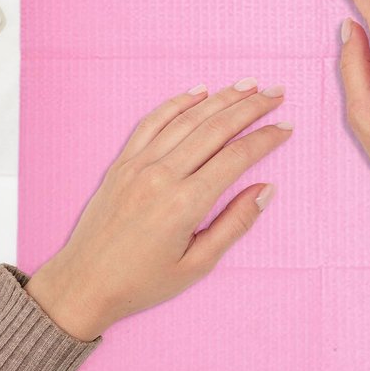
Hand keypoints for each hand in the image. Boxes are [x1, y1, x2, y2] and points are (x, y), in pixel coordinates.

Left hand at [25, 79, 292, 340]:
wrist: (82, 285)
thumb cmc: (142, 283)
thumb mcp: (197, 266)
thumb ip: (235, 224)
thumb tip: (266, 190)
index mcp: (185, 203)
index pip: (237, 157)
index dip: (266, 139)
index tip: (287, 126)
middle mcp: (162, 176)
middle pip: (216, 128)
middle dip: (251, 107)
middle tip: (276, 92)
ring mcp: (138, 164)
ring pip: (188, 119)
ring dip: (221, 98)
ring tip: (248, 85)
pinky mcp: (122, 162)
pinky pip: (152, 122)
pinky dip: (177, 102)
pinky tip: (199, 91)